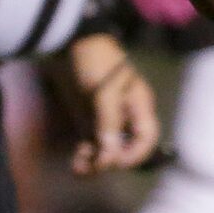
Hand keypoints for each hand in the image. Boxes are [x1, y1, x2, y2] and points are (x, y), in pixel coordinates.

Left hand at [67, 32, 160, 174]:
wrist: (68, 43)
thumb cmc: (94, 62)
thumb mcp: (104, 91)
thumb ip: (108, 123)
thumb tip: (110, 153)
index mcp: (138, 106)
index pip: (145, 139)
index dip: (135, 155)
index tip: (116, 161)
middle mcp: (124, 116)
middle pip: (125, 149)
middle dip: (110, 161)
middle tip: (93, 166)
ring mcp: (105, 120)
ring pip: (105, 150)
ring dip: (94, 163)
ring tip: (79, 169)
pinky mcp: (87, 121)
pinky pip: (90, 145)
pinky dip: (84, 156)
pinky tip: (75, 164)